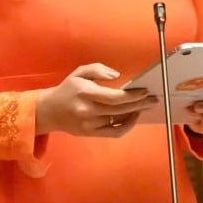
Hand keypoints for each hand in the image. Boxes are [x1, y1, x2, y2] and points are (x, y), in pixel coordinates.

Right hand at [36, 64, 157, 137]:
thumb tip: (117, 76)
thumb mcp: (79, 73)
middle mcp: (88, 110)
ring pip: (119, 121)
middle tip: (153, 99)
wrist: (49, 111)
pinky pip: (115, 132)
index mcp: (85, 93)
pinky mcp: (91, 134)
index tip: (145, 91)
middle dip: (140, 104)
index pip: (114, 97)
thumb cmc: (67, 89)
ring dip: (135, 113)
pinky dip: (127, 126)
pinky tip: (133, 117)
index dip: (132, 95)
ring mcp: (90, 124)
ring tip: (145, 106)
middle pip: (120, 109)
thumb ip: (97, 69)